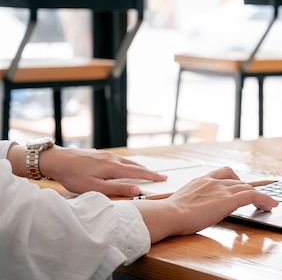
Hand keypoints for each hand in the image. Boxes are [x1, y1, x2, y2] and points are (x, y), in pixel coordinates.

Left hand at [40, 147, 166, 196]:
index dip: (151, 176)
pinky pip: (119, 159)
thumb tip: (137, 189)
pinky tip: (124, 166)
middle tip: (159, 175)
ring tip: (145, 171)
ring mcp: (106, 155)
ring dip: (138, 167)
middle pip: (135, 165)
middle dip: (148, 171)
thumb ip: (117, 189)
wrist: (57, 159)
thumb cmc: (74, 175)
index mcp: (113, 168)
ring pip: (127, 161)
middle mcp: (113, 159)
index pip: (138, 172)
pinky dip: (128, 163)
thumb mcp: (95, 187)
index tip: (163, 178)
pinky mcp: (99, 154)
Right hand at [133, 166, 278, 242]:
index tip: (241, 186)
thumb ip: (191, 202)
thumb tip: (190, 211)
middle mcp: (213, 181)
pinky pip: (252, 196)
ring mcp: (221, 189)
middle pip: (239, 182)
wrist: (168, 214)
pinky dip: (264, 199)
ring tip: (269, 204)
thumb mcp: (181, 203)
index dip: (236, 180)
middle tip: (258, 199)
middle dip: (250, 190)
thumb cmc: (169, 214)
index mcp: (201, 180)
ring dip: (261, 196)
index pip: (224, 174)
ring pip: (248, 188)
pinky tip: (271, 205)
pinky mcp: (228, 200)